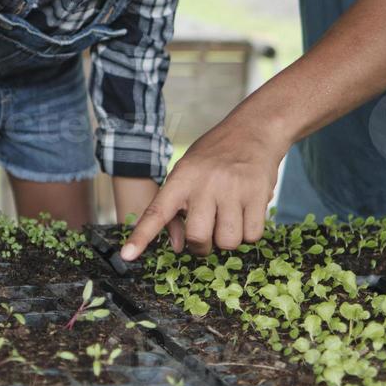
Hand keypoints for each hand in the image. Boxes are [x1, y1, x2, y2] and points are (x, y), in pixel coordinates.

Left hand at [119, 116, 285, 261]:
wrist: (253, 129)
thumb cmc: (215, 156)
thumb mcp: (188, 170)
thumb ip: (177, 205)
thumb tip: (177, 246)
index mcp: (182, 177)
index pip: (156, 211)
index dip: (141, 236)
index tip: (127, 255)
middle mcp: (205, 184)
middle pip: (198, 237)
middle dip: (202, 246)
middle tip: (207, 234)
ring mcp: (233, 189)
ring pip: (228, 242)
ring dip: (229, 239)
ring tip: (229, 219)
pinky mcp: (258, 195)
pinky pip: (252, 235)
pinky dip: (250, 232)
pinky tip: (247, 214)